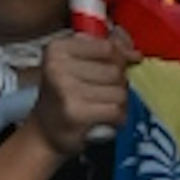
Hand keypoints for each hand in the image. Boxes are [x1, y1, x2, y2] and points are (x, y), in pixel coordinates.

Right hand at [27, 29, 132, 164]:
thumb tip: (133, 51)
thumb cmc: (65, 95)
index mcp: (58, 48)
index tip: (126, 62)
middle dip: (120, 82)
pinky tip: (108, 118)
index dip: (123, 55)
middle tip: (106, 92)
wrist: (45, 132)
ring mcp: (66, 90)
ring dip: (120, 102)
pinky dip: (118, 117)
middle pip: (116, 69)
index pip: (107, 46)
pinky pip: (116, 110)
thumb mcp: (78, 63)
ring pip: (119, 91)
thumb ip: (106, 48)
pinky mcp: (76, 113)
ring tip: (105, 106)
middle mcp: (58, 66)